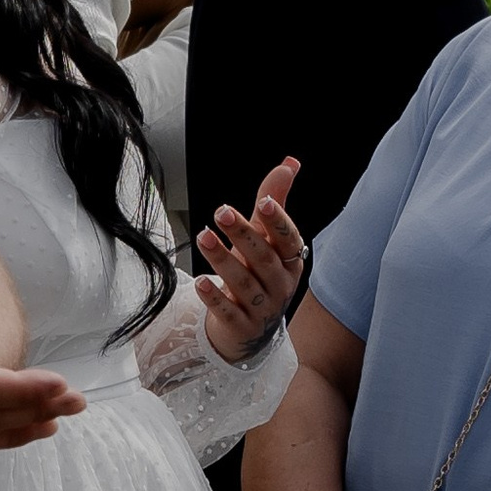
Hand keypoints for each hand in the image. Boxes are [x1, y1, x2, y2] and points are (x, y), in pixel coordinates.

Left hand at [195, 162, 303, 361]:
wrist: (251, 328)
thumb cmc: (258, 273)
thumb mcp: (266, 239)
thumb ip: (274, 201)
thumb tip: (290, 163)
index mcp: (289, 261)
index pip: (289, 240)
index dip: (279, 222)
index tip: (264, 202)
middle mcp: (280, 285)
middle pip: (263, 258)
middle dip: (243, 235)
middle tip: (221, 212)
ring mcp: (262, 308)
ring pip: (243, 283)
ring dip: (223, 259)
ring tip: (203, 237)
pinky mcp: (241, 327)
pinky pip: (229, 312)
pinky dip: (215, 297)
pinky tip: (200, 282)